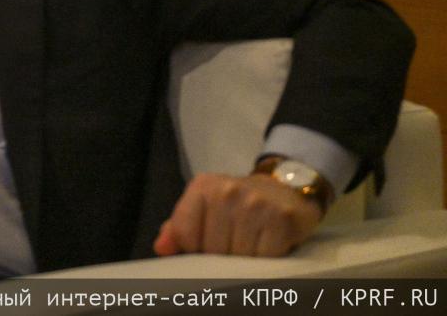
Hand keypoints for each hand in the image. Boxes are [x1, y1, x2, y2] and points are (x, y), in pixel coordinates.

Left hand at [154, 173, 322, 257]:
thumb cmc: (238, 204)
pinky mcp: (281, 219)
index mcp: (202, 187)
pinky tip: (268, 244)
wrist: (286, 189)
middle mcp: (227, 191)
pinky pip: (265, 258)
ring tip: (251, 244)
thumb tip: (161, 248)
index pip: (185, 234)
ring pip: (239, 257)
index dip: (195, 248)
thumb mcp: (204, 207)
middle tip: (235, 244)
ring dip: (245, 260)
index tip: (207, 245)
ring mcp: (255, 204)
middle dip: (222, 256)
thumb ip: (179, 227)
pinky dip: (266, 259)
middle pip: (213, 249)